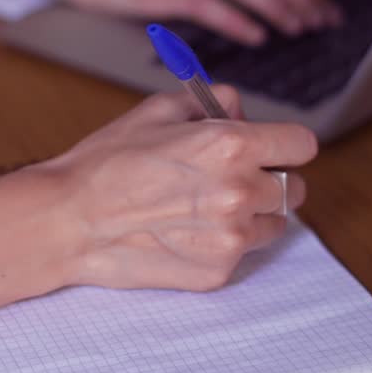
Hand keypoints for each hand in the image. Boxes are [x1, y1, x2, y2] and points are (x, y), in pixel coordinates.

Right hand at [41, 86, 315, 291]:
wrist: (69, 220)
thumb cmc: (108, 162)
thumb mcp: (159, 109)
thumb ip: (214, 100)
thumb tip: (242, 110)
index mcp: (232, 145)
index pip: (302, 145)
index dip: (284, 143)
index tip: (272, 148)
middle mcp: (239, 192)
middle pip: (293, 188)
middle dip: (268, 179)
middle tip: (230, 179)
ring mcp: (231, 237)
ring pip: (275, 223)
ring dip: (253, 214)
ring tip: (206, 207)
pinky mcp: (218, 271)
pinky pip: (243, 253)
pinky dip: (224, 243)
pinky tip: (186, 232)